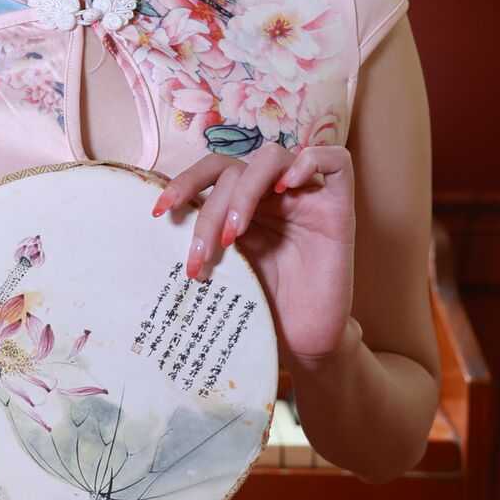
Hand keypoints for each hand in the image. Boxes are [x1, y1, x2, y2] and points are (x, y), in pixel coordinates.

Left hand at [152, 139, 355, 371]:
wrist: (305, 341)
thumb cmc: (266, 306)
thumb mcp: (227, 268)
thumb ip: (207, 239)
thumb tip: (160, 227)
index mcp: (244, 203)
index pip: (212, 172)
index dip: (184, 183)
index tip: (159, 213)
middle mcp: (273, 194)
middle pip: (236, 170)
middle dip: (211, 210)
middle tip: (200, 255)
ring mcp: (306, 197)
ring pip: (273, 157)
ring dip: (245, 192)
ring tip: (234, 235)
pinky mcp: (339, 208)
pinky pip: (335, 161)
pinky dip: (309, 162)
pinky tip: (287, 188)